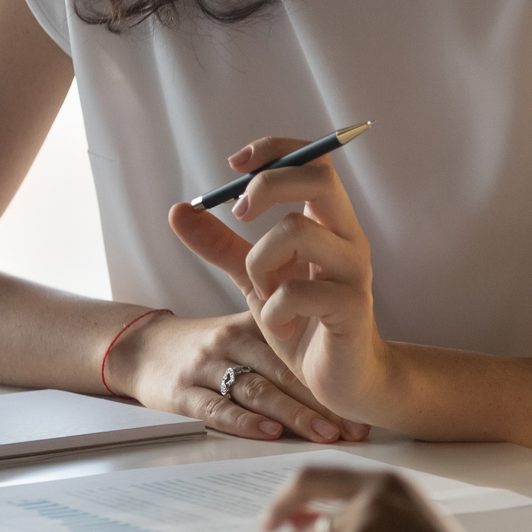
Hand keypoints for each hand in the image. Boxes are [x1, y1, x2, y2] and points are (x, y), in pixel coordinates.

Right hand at [103, 309, 367, 442]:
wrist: (141, 347)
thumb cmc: (206, 344)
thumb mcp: (243, 327)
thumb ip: (286, 340)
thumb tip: (343, 366)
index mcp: (253, 325)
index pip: (298, 350)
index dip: (331, 378)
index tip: (361, 405)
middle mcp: (231, 342)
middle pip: (283, 372)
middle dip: (322, 400)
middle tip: (354, 426)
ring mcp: (206, 367)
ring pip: (256, 391)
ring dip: (294, 414)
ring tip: (325, 433)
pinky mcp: (182, 393)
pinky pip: (216, 408)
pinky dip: (244, 422)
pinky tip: (270, 433)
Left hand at [168, 136, 390, 418]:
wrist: (342, 381)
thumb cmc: (305, 323)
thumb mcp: (255, 278)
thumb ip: (221, 245)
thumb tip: (179, 210)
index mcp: (328, 222)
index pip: (313, 159)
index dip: (275, 150)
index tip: (235, 165)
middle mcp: (347, 237)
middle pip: (318, 178)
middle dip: (269, 186)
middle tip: (240, 215)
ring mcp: (353, 270)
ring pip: (298, 231)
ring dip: (261, 262)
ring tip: (263, 295)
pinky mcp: (352, 307)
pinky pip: (298, 292)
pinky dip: (274, 311)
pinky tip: (280, 329)